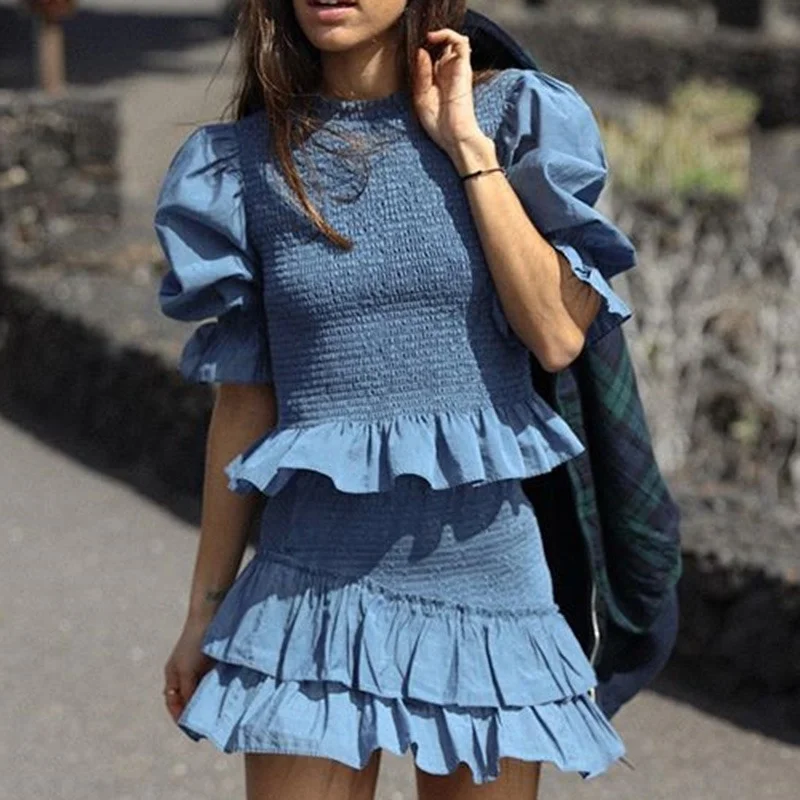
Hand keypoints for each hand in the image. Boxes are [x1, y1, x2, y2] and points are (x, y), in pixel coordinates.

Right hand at [162, 617, 216, 724]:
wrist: (211, 614)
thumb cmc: (195, 643)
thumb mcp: (187, 672)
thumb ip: (187, 693)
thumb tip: (189, 714)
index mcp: (173, 676)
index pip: (175, 705)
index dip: (183, 720)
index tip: (196, 734)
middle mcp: (185, 674)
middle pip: (190, 701)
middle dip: (198, 714)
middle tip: (211, 730)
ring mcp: (200, 668)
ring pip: (204, 694)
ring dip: (211, 704)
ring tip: (222, 719)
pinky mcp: (215, 663)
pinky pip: (216, 684)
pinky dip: (220, 693)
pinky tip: (229, 701)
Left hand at [413, 29, 487, 159]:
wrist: (454, 137)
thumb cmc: (438, 125)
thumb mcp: (421, 98)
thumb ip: (420, 75)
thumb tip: (421, 51)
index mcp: (437, 82)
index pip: (431, 58)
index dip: (421, 52)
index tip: (409, 52)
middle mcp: (448, 73)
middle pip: (441, 48)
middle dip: (430, 42)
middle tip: (417, 42)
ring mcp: (457, 70)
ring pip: (452, 41)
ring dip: (440, 34)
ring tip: (427, 37)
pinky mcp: (464, 69)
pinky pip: (460, 42)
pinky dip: (448, 34)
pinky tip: (432, 38)